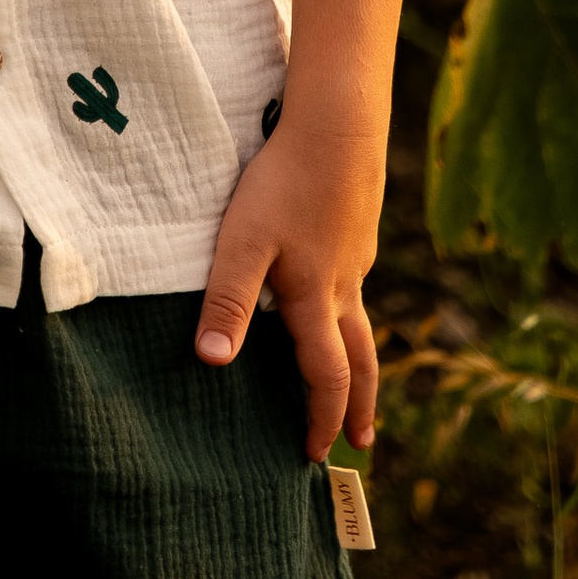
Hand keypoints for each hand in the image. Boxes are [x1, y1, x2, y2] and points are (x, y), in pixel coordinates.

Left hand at [194, 117, 381, 459]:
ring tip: (359, 382)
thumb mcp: (243, 241)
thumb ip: (228, 299)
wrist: (338, 126)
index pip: (326, 377)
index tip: (316, 452)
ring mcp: (355, 257)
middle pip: (361, 361)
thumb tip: (214, 362)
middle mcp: (343, 287)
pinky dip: (352, 312)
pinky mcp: (357, 228)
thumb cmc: (284, 183)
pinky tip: (336, 295)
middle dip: (360, 405)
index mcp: (316, 299)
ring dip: (363, 362)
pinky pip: (357, 284)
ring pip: (363, 322)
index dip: (322, 418)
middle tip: (363, 441)